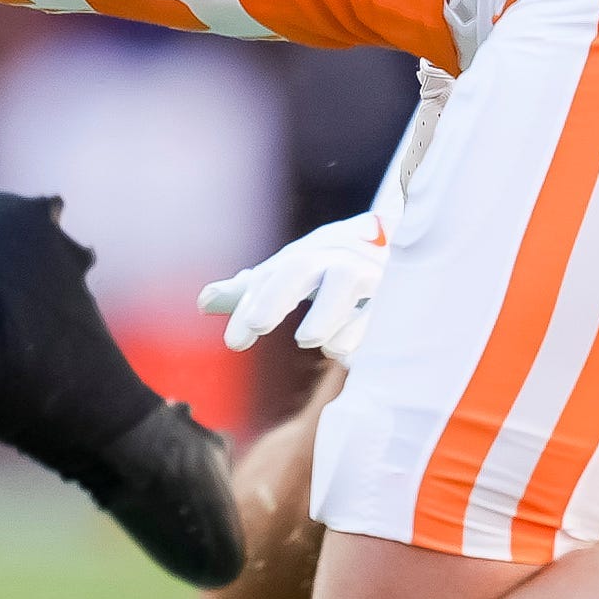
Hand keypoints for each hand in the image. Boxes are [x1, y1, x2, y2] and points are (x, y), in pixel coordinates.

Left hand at [201, 213, 391, 357]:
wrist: (390, 244)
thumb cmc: (325, 267)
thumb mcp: (287, 275)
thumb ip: (249, 290)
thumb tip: (204, 302)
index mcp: (303, 258)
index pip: (269, 277)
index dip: (250, 305)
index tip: (234, 343)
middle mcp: (331, 261)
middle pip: (302, 268)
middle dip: (276, 295)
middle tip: (255, 324)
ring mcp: (366, 273)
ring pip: (346, 282)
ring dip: (325, 312)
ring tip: (307, 340)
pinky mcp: (395, 292)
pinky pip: (380, 307)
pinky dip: (362, 329)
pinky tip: (344, 354)